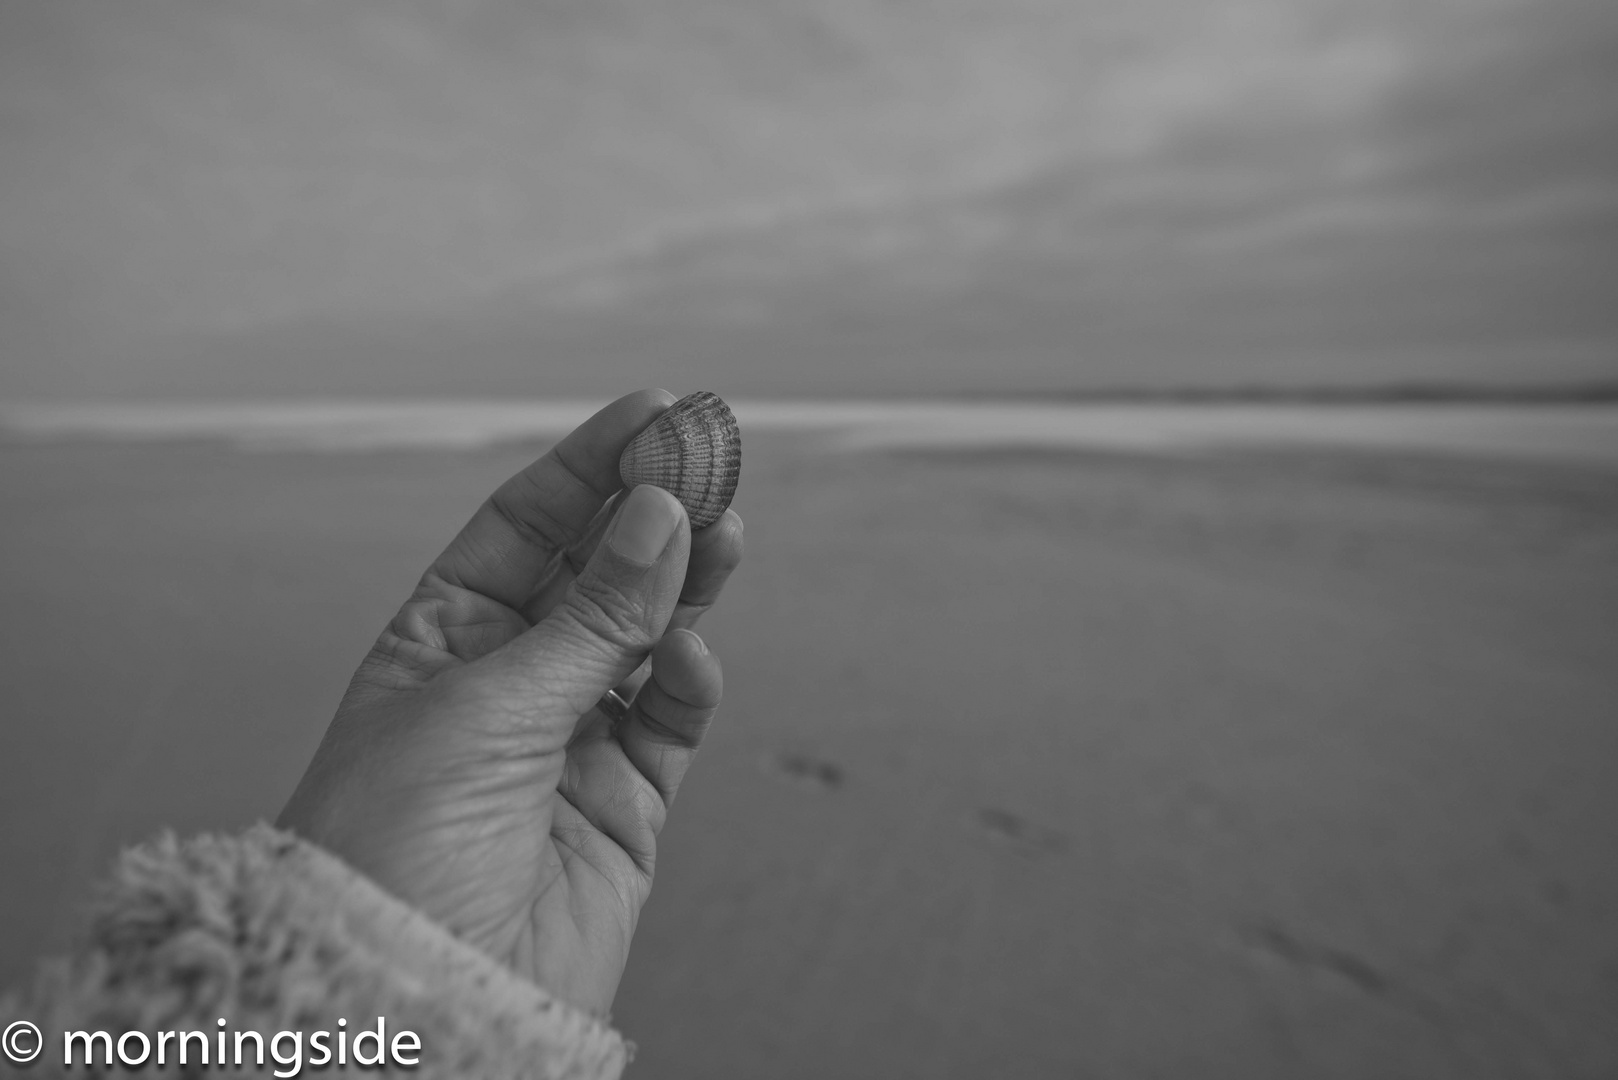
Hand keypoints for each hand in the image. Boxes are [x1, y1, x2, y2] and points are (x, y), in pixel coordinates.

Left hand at [278, 389, 743, 1014]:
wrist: (413, 1003)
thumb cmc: (397, 851)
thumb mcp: (487, 709)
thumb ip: (592, 618)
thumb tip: (662, 515)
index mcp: (439, 640)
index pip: (523, 528)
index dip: (588, 467)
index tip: (655, 414)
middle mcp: (506, 683)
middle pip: (594, 573)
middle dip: (651, 514)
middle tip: (712, 459)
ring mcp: (568, 742)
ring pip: (646, 638)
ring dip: (687, 584)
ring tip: (726, 529)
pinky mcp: (623, 805)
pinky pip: (669, 720)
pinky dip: (688, 683)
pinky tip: (691, 660)